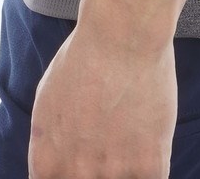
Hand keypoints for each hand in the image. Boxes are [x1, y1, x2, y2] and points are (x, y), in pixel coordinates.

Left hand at [28, 17, 176, 178]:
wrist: (122, 35)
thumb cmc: (84, 58)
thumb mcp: (47, 102)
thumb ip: (50, 143)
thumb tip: (56, 166)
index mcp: (47, 163)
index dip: (71, 173)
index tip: (85, 163)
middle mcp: (77, 174)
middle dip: (100, 169)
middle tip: (110, 143)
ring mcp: (114, 174)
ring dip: (128, 167)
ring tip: (130, 137)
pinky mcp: (149, 166)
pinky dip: (152, 164)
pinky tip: (150, 138)